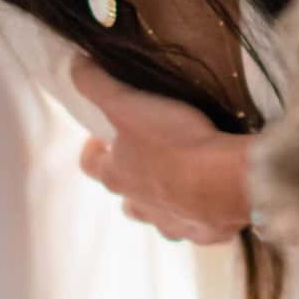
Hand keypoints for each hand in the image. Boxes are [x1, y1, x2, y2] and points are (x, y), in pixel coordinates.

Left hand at [72, 59, 250, 244]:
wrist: (224, 182)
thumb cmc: (173, 143)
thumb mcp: (127, 104)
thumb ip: (96, 84)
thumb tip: (74, 65)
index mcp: (117, 176)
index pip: (91, 165)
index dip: (93, 150)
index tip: (102, 137)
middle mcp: (138, 204)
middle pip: (124, 196)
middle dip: (131, 178)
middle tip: (147, 156)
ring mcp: (170, 222)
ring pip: (157, 216)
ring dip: (161, 201)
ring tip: (179, 181)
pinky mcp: (203, 232)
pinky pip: (194, 225)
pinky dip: (198, 214)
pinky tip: (211, 199)